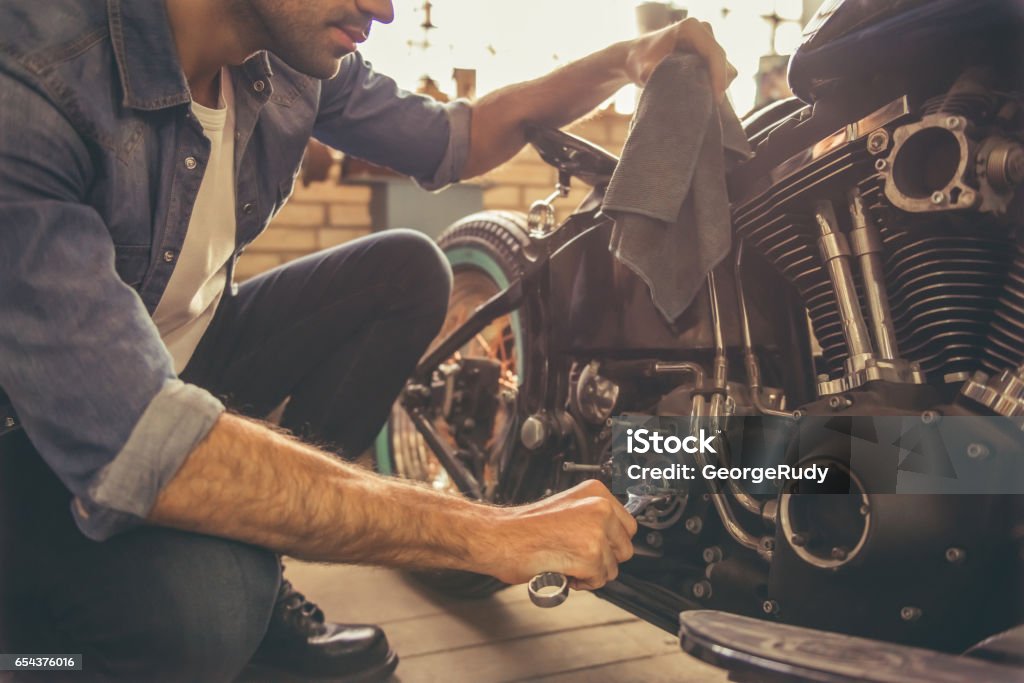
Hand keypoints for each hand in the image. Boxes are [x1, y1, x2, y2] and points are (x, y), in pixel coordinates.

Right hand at [480, 480, 637, 590]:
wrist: (498, 536)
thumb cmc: (523, 527)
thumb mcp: (566, 508)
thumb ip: (592, 518)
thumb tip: (612, 537)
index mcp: (595, 492)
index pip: (627, 525)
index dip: (610, 542)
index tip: (594, 546)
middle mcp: (599, 507)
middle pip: (625, 548)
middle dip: (604, 559)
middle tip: (575, 556)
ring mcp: (597, 531)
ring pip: (613, 567)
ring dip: (591, 572)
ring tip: (565, 561)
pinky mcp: (590, 555)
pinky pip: (598, 580)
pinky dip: (581, 582)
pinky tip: (562, 569)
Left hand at [626, 18, 736, 100]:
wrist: (635, 56)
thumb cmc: (638, 61)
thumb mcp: (644, 71)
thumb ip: (660, 78)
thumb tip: (675, 93)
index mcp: (691, 29)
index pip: (715, 54)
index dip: (718, 77)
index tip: (716, 99)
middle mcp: (703, 30)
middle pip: (722, 61)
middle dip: (717, 84)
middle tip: (705, 105)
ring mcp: (707, 40)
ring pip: (724, 67)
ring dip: (714, 85)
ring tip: (697, 99)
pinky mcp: (707, 52)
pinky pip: (719, 71)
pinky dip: (712, 84)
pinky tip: (699, 94)